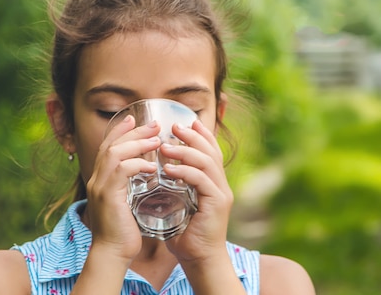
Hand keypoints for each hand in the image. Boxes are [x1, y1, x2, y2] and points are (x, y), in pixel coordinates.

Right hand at [84, 115, 160, 261]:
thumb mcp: (129, 201)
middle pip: (111, 145)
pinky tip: (152, 166)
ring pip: (114, 153)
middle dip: (133, 132)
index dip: (121, 131)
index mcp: (102, 179)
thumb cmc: (125, 230)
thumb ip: (133, 185)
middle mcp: (97, 179)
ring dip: (137, 144)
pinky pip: (121, 171)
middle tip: (154, 124)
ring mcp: (100, 187)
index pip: (108, 147)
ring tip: (157, 141)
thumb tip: (149, 173)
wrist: (113, 253)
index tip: (136, 119)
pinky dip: (137, 164)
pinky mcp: (107, 196)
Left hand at [160, 120, 232, 262]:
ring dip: (186, 151)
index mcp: (214, 183)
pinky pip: (202, 180)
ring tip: (166, 147)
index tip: (186, 122)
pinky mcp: (217, 203)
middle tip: (174, 127)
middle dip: (193, 136)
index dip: (201, 135)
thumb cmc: (186, 235)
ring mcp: (222, 193)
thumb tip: (159, 173)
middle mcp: (221, 185)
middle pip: (212, 151)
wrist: (200, 259)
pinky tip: (169, 169)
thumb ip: (176, 188)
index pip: (211, 152)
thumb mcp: (180, 205)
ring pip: (208, 162)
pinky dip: (185, 172)